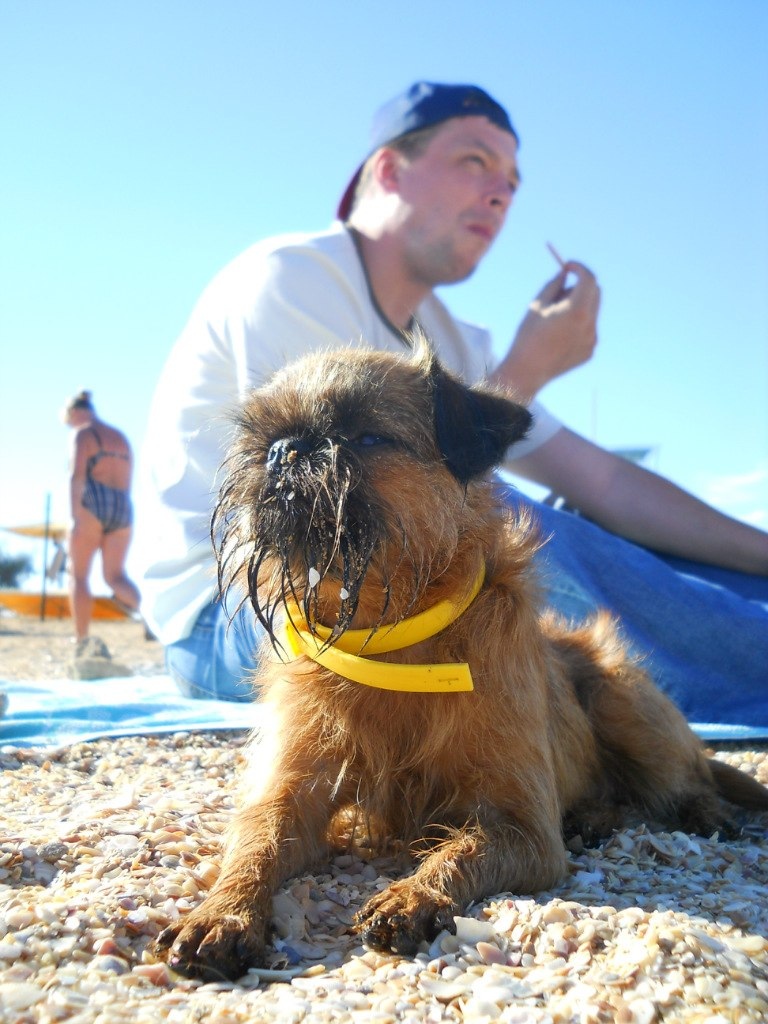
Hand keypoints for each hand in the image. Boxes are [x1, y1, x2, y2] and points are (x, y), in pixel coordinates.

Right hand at [494, 261, 600, 400]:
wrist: (527, 371)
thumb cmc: (528, 336)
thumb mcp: (537, 305)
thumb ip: (554, 285)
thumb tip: (565, 273)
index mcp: (577, 310)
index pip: (588, 279)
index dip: (579, 268)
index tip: (568, 265)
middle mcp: (590, 324)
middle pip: (595, 293)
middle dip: (581, 285)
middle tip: (563, 286)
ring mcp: (592, 339)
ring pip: (592, 311)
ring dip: (578, 306)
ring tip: (554, 319)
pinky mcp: (590, 350)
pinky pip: (588, 329)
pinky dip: (578, 324)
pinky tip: (558, 336)